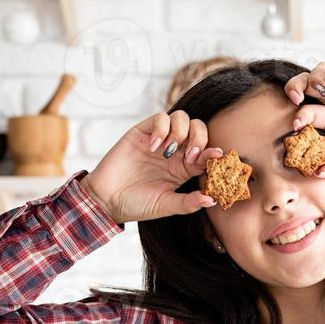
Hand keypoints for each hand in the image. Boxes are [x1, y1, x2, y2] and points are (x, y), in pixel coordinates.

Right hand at [80, 111, 223, 223]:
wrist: (107, 200)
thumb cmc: (137, 204)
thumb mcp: (166, 206)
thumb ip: (188, 203)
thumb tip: (212, 199)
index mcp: (184, 168)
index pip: (206, 153)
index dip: (213, 152)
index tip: (216, 156)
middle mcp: (175, 151)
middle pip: (199, 129)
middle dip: (200, 138)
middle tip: (189, 156)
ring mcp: (160, 140)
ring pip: (182, 118)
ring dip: (181, 132)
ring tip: (169, 152)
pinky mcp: (143, 132)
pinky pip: (160, 117)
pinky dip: (161, 128)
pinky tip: (154, 147)